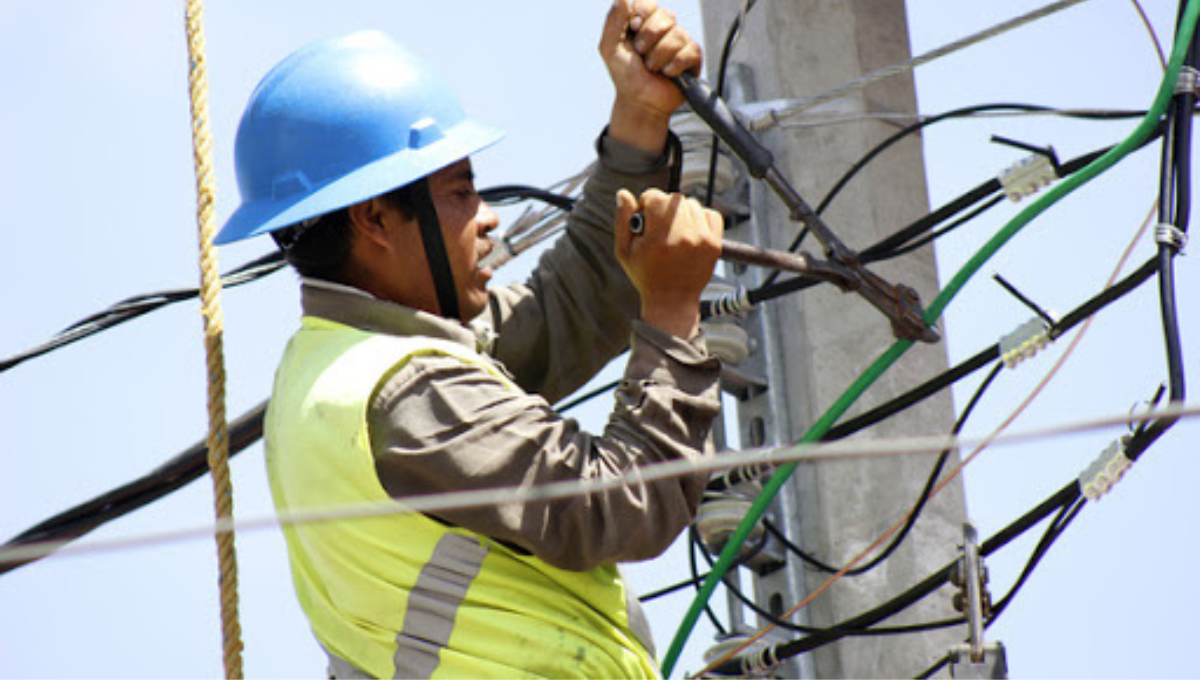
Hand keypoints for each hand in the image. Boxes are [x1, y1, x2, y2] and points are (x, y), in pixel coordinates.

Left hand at [599, 0, 702, 152]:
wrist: (640, 102)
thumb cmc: (625, 76)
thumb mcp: (610, 47)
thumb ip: (614, 21)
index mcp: (644, 22)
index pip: (649, 3)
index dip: (642, 14)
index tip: (633, 30)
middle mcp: (664, 28)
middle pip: (666, 16)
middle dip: (648, 39)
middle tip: (641, 55)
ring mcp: (680, 42)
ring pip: (677, 35)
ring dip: (659, 56)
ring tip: (653, 68)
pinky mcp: (692, 57)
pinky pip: (690, 51)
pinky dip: (674, 65)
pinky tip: (668, 74)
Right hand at [614, 188, 723, 338]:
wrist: (672, 301)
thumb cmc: (645, 276)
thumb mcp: (624, 250)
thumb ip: (622, 220)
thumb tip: (623, 194)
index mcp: (659, 236)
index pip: (655, 196)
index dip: (646, 204)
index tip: (645, 218)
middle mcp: (683, 235)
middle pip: (674, 198)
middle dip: (664, 208)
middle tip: (659, 228)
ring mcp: (702, 239)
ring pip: (692, 204)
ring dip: (682, 213)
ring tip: (674, 232)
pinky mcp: (715, 244)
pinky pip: (711, 214)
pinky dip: (701, 218)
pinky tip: (690, 232)